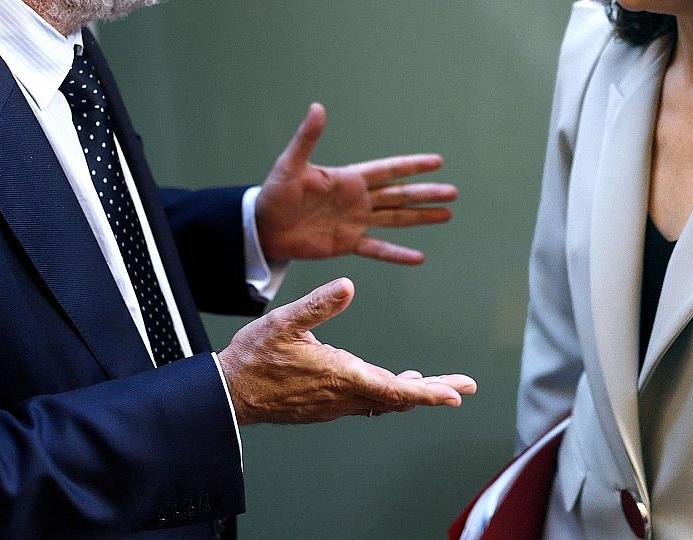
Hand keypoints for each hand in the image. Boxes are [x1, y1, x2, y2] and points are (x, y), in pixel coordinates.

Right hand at [219, 278, 476, 424]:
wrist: (229, 394)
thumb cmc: (253, 357)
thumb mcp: (283, 321)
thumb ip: (318, 304)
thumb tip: (348, 285)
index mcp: (340, 374)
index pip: (395, 389)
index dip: (429, 391)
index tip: (455, 394)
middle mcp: (344, 395)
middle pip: (399, 399)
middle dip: (434, 392)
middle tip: (463, 388)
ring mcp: (335, 404)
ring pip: (384, 402)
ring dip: (413, 393)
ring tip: (437, 384)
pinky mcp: (326, 405)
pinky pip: (367, 403)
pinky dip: (389, 394)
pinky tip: (394, 382)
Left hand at [256, 103, 456, 264]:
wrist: (263, 228)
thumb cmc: (274, 193)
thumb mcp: (291, 164)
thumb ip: (307, 138)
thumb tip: (317, 107)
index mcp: (349, 179)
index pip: (388, 170)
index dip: (412, 166)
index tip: (438, 161)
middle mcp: (357, 199)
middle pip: (400, 195)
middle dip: (426, 193)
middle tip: (454, 192)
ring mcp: (355, 222)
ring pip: (396, 219)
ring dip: (421, 217)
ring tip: (447, 215)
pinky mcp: (347, 243)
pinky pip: (377, 249)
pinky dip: (397, 254)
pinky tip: (418, 257)